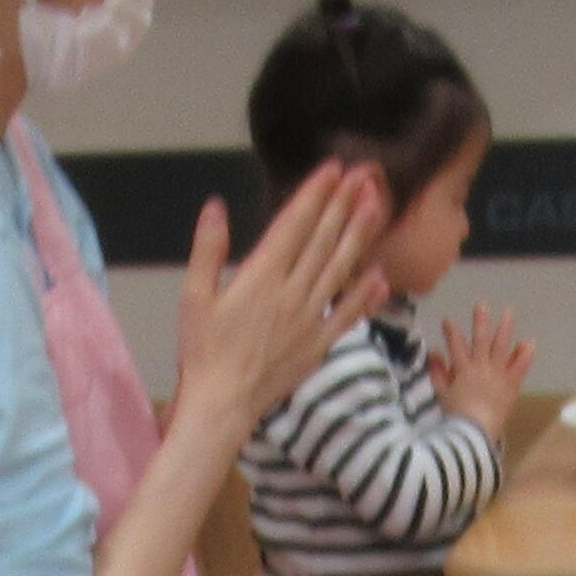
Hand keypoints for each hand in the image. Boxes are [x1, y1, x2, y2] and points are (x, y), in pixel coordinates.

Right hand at [174, 167, 390, 435]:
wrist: (222, 406)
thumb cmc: (202, 351)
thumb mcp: (194, 296)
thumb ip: (208, 250)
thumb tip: (216, 206)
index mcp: (261, 276)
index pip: (294, 225)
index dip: (315, 195)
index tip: (333, 170)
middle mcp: (291, 293)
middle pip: (323, 240)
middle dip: (344, 204)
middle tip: (365, 175)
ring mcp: (309, 320)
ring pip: (340, 270)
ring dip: (360, 236)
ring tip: (376, 206)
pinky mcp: (318, 346)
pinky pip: (347, 316)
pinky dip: (365, 295)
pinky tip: (381, 274)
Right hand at [432, 301, 533, 433]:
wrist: (476, 430)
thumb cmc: (457, 415)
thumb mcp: (442, 394)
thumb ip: (438, 372)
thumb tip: (433, 353)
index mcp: (463, 369)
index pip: (456, 345)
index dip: (451, 332)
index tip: (448, 320)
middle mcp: (481, 366)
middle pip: (480, 339)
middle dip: (480, 321)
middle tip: (481, 305)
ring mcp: (498, 374)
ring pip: (501, 346)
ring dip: (505, 328)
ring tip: (508, 312)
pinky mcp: (511, 385)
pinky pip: (519, 368)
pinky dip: (525, 355)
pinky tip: (530, 343)